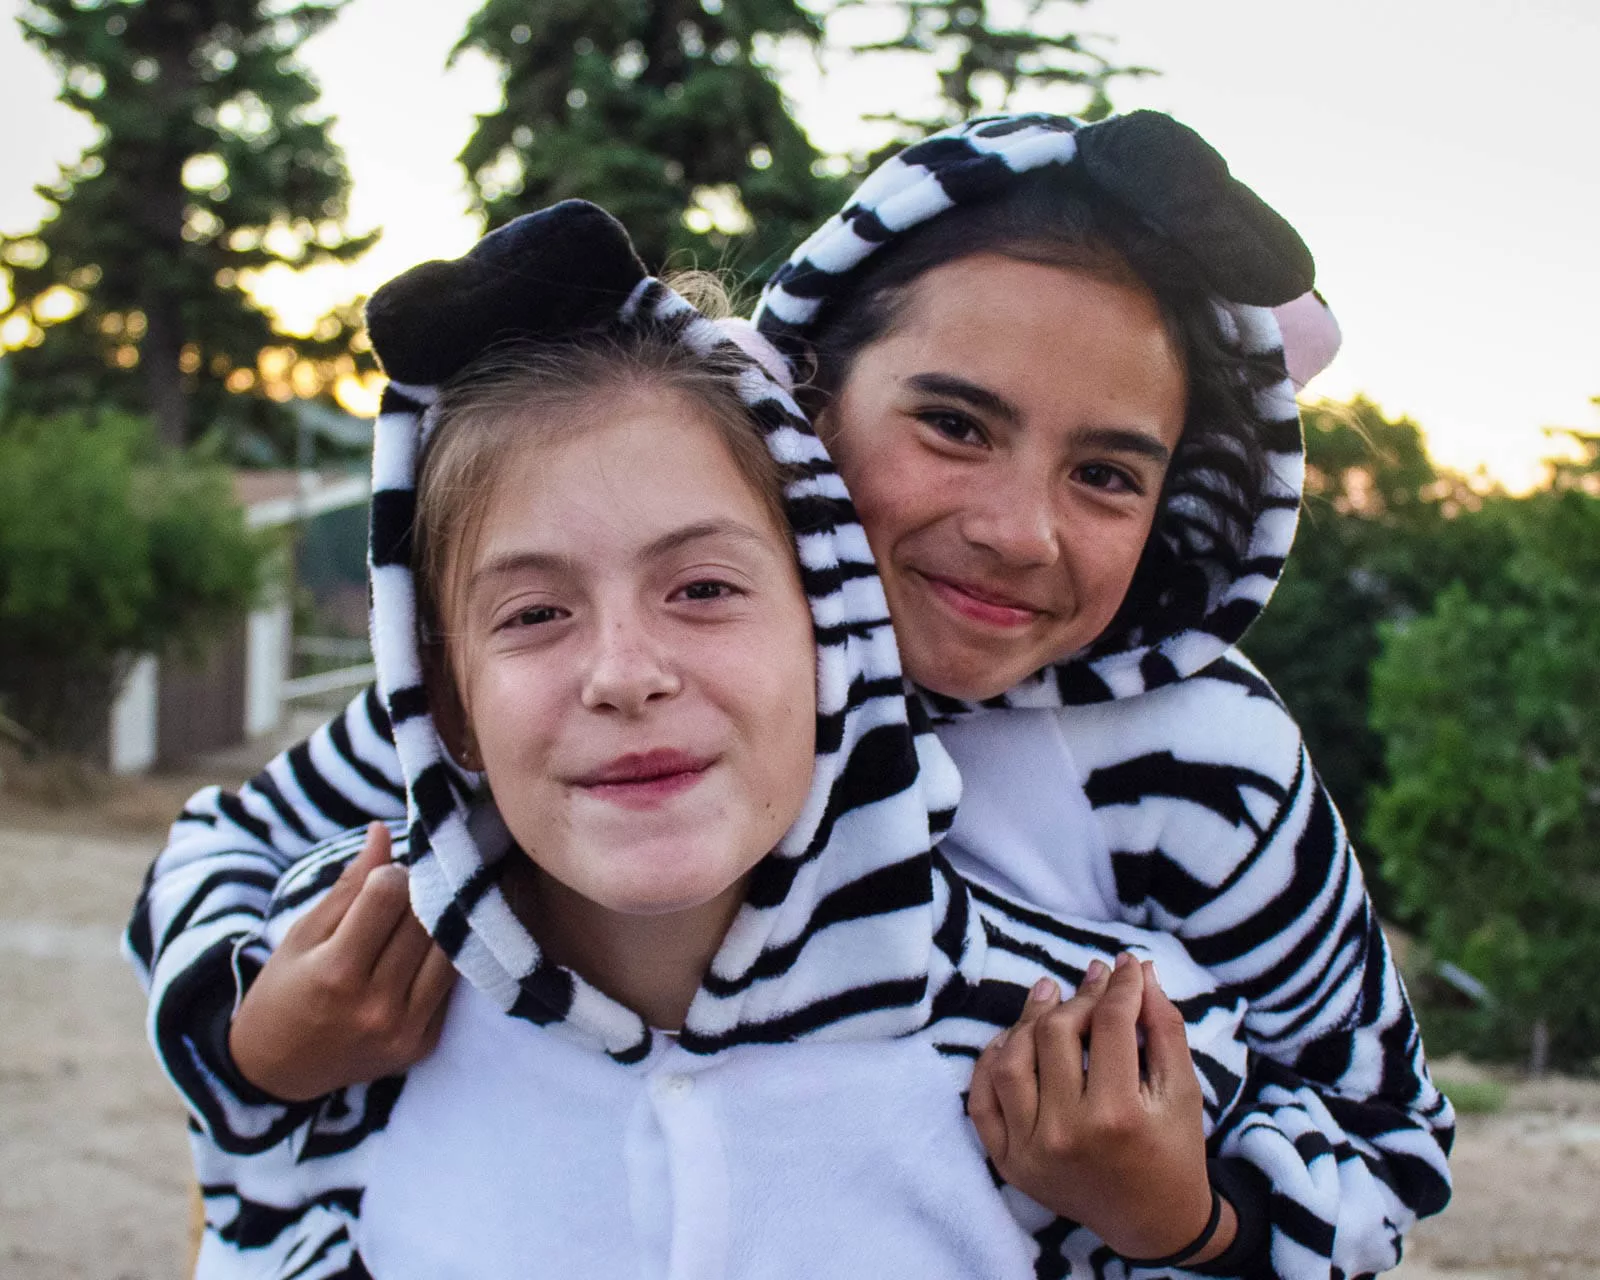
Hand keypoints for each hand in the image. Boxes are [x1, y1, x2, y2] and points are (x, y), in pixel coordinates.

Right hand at [229, 823, 455, 1101]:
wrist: (279, 1072)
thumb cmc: (284, 993)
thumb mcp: (303, 935)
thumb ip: (348, 886)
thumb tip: (384, 831)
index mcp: (336, 973)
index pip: (389, 894)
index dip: (390, 872)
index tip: (384, 874)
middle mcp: (376, 1006)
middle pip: (422, 918)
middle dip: (417, 893)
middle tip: (406, 890)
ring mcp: (405, 1029)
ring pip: (447, 948)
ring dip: (438, 922)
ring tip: (418, 916)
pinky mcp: (424, 1044)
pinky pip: (452, 983)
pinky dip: (441, 958)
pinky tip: (422, 952)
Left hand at [967, 953, 1235, 1263]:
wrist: (1153, 1222)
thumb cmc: (1173, 1149)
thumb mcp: (1183, 1089)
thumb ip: (1163, 1026)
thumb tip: (1138, 970)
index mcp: (1119, 1116)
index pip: (1109, 1025)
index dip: (1119, 986)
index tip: (1125, 965)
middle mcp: (1067, 1133)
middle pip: (1055, 1035)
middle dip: (1077, 998)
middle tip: (1092, 981)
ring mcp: (1030, 1151)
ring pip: (1010, 1061)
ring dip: (1027, 1019)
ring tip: (1049, 995)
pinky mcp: (1008, 1163)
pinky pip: (981, 1100)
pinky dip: (989, 1062)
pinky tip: (1011, 1037)